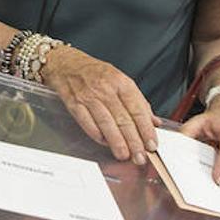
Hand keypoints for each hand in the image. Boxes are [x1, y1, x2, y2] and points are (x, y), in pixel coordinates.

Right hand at [42, 46, 157, 163]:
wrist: (65, 63)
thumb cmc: (93, 71)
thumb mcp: (119, 79)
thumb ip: (137, 101)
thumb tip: (153, 121)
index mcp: (120, 82)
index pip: (137, 109)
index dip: (146, 129)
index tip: (151, 144)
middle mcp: (105, 89)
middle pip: (123, 119)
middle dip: (134, 141)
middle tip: (140, 156)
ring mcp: (88, 96)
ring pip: (106, 124)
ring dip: (117, 142)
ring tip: (124, 155)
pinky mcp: (74, 104)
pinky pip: (87, 123)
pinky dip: (97, 135)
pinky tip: (105, 143)